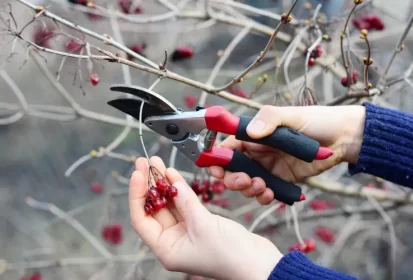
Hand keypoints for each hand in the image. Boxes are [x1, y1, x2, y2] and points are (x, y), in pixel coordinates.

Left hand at [129, 156, 281, 279]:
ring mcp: (186, 232)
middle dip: (149, 184)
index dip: (137, 194)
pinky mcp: (200, 224)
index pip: (141, 219)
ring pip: (169, 204)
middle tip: (146, 162)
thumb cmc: (229, 254)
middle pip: (154, 208)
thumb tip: (172, 183)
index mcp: (166, 249)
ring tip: (157, 163)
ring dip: (163, 183)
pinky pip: (184, 204)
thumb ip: (186, 202)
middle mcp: (173, 241)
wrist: (258, 262)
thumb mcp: (203, 225)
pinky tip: (173, 174)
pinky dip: (179, 189)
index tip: (138, 173)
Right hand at [209, 105, 365, 204]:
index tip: (217, 170)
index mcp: (253, 135)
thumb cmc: (317, 121)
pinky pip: (263, 193)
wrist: (343, 139)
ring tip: (262, 187)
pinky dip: (262, 197)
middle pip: (232, 170)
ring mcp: (267, 168)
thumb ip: (270, 120)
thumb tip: (250, 132)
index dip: (218, 159)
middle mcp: (256, 152)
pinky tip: (270, 194)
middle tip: (245, 181)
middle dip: (233, 179)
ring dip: (248, 189)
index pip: (227, 147)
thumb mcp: (292, 116)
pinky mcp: (280, 181)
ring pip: (245, 184)